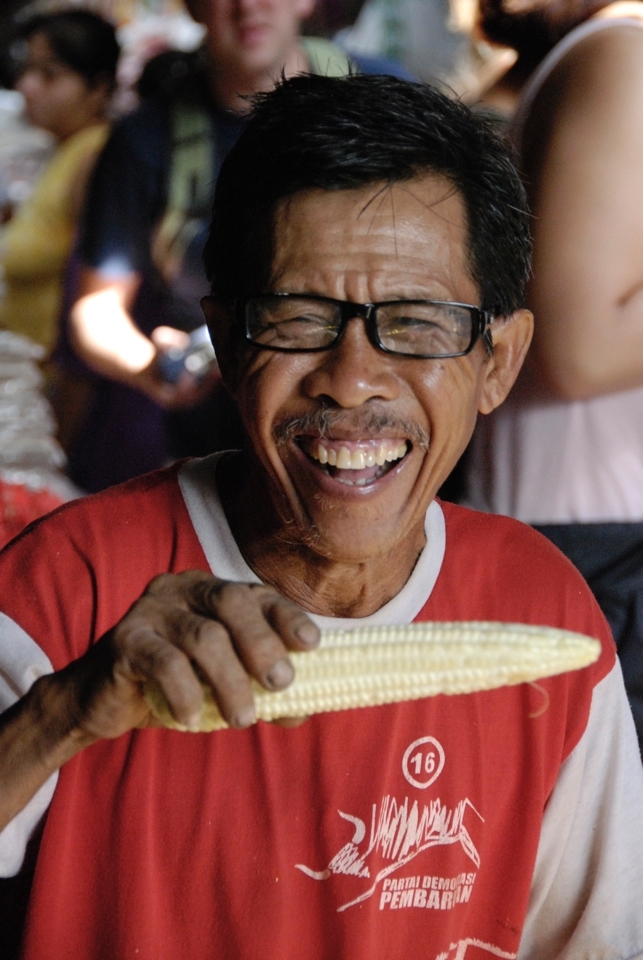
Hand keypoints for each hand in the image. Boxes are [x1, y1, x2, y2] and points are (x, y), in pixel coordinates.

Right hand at [61, 571, 320, 741]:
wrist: (105, 700)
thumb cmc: (175, 686)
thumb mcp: (222, 684)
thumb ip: (260, 691)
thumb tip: (303, 711)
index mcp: (214, 591)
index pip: (258, 594)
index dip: (287, 616)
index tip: (311, 644)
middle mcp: (184, 588)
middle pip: (232, 602)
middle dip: (262, 643)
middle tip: (282, 684)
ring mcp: (152, 608)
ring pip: (203, 636)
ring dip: (230, 681)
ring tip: (243, 719)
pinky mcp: (125, 638)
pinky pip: (164, 662)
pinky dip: (185, 694)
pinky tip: (191, 720)